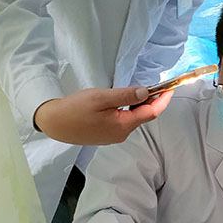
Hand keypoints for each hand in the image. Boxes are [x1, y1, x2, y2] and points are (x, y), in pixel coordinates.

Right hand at [33, 87, 172, 144]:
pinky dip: (129, 110)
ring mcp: (113, 136)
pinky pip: (124, 121)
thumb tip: (145, 92)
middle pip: (144, 117)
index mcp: (122, 125)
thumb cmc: (74, 109)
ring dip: (140, 105)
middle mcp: (121, 134)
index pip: (151, 113)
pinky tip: (125, 101)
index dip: (162, 100)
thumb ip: (125, 95)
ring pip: (134, 119)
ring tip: (140, 91)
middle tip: (156, 86)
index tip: (169, 88)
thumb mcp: (101, 97)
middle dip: (153, 101)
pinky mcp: (106, 134)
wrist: (53, 123)